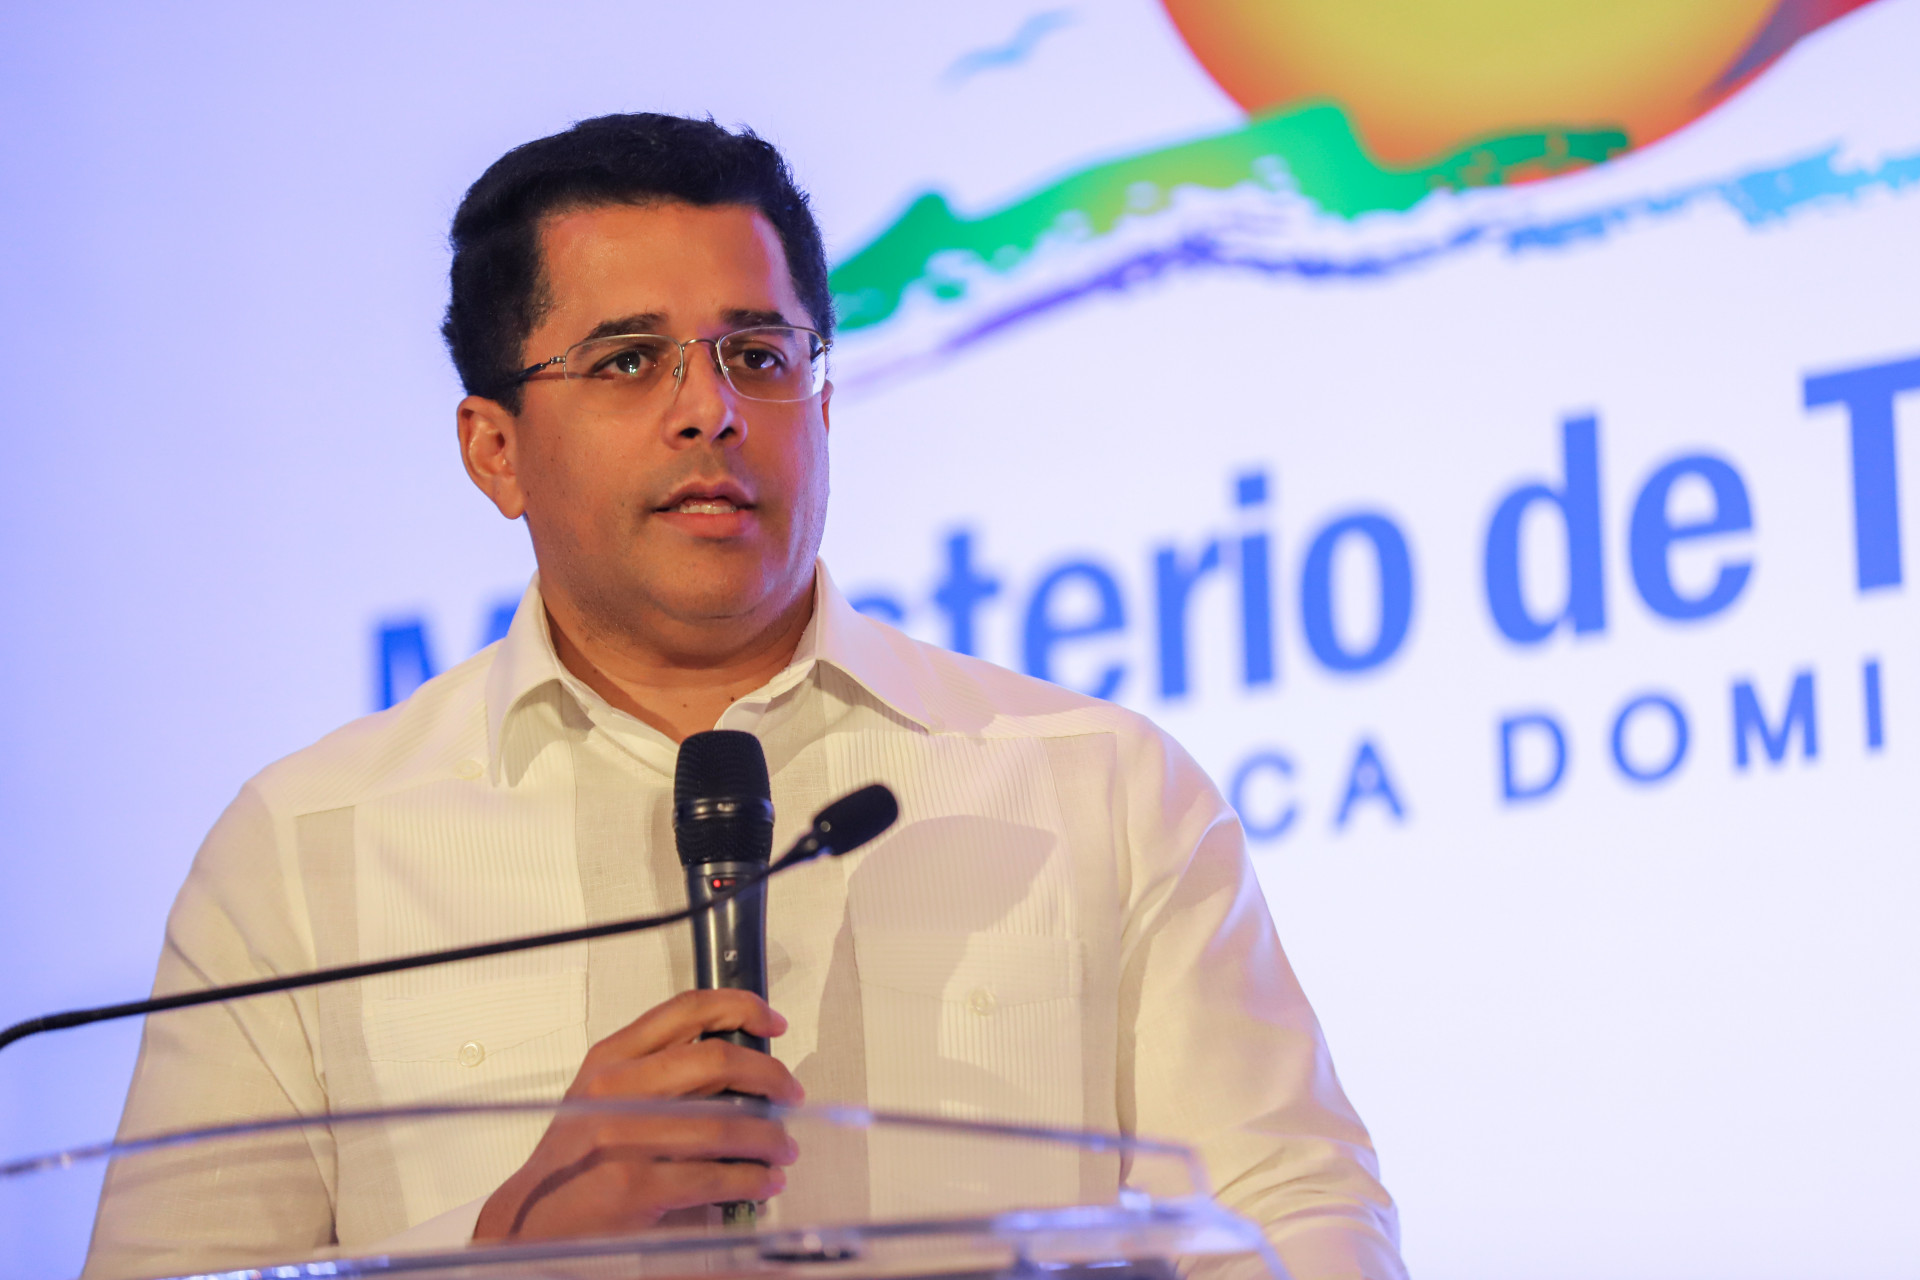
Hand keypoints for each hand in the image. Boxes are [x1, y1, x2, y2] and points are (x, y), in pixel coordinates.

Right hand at [472, 989, 802, 1240]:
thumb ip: (658, 1069)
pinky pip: (714, 1175)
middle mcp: (617, 1088)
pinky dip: (750, 1179)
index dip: (740, 1007)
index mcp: (612, 1057)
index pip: (686, 1010)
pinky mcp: (636, 1185)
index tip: (772, 1023)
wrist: (531, 1217)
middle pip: (717, 1060)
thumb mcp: (603, 1093)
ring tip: (784, 1148)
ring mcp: (625, 1136)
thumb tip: (737, 1064)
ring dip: (769, 1137)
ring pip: (725, 1122)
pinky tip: (764, 1182)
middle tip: (791, 1093)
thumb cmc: (575, 1156)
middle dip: (769, 1076)